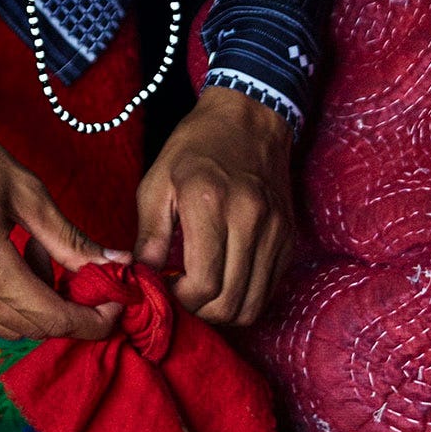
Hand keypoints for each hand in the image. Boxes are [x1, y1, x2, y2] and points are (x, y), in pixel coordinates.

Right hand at [0, 118, 124, 342]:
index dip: (91, 319)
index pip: (51, 318)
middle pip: (31, 328)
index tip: (117, 305)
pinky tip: (12, 258)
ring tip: (40, 253)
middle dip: (68, 312)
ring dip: (35, 306)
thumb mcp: (29, 194)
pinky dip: (7, 299)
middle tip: (88, 280)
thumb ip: (71, 241)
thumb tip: (116, 265)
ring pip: (5, 326)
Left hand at [135, 87, 297, 326]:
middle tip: (181, 298)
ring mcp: (275, 230)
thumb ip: (149, 235)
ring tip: (203, 294)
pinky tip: (225, 280)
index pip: (203, 284)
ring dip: (224, 311)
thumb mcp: (157, 182)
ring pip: (254, 304)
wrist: (249, 118)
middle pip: (230, 302)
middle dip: (200, 313)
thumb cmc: (195, 148)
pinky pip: (269, 288)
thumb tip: (141, 279)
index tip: (166, 290)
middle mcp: (250, 219)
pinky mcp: (289, 236)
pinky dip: (246, 296)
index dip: (180, 301)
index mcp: (210, 203)